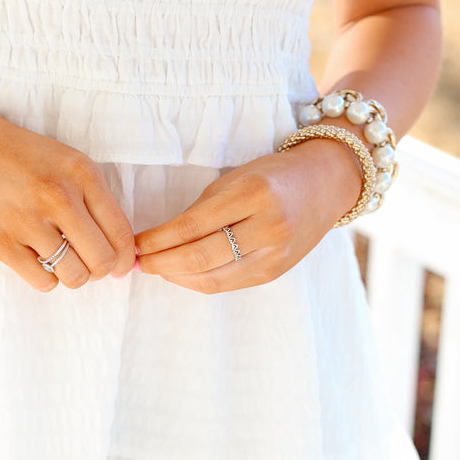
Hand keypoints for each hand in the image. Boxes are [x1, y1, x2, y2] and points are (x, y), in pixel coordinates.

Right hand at [0, 102, 136, 291]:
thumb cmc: (19, 155)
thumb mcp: (67, 162)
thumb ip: (94, 199)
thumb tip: (119, 252)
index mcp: (82, 174)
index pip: (121, 234)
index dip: (125, 259)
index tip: (120, 266)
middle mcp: (59, 197)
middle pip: (102, 261)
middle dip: (100, 270)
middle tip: (88, 263)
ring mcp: (29, 221)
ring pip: (75, 276)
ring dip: (73, 275)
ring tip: (62, 260)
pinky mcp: (2, 242)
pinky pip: (43, 282)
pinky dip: (47, 279)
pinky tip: (38, 260)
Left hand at [134, 136, 363, 292]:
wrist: (326, 185)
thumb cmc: (272, 175)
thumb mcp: (236, 178)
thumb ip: (201, 209)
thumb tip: (156, 240)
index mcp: (254, 194)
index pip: (192, 226)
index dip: (157, 239)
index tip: (134, 243)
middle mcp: (268, 227)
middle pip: (200, 257)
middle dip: (160, 263)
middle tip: (136, 262)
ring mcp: (274, 255)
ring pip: (212, 278)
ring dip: (175, 276)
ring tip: (154, 269)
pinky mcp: (274, 273)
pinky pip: (227, 284)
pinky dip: (197, 281)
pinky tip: (180, 273)